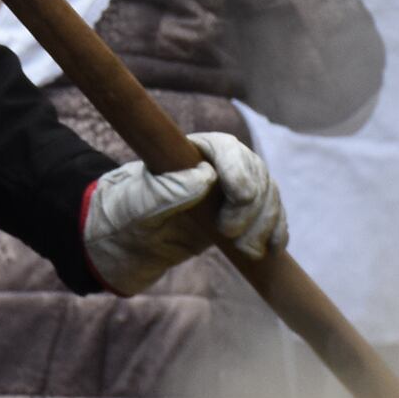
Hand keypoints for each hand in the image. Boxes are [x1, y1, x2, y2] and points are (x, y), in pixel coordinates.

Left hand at [83, 129, 283, 293]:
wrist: (125, 245)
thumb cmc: (122, 216)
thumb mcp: (133, 205)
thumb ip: (163, 190)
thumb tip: (205, 176)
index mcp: (188, 152)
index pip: (224, 147)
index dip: (238, 167)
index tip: (241, 196)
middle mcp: (214, 166)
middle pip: (254, 171)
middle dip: (253, 204)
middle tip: (232, 235)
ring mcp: (229, 192)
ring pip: (267, 194)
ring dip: (266, 221)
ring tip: (249, 250)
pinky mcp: (239, 217)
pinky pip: (270, 216)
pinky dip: (277, 230)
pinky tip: (274, 248)